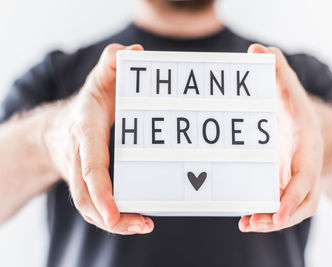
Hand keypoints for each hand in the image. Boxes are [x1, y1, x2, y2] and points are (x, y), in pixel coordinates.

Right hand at [45, 43, 153, 234]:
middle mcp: (79, 158)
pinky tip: (137, 220)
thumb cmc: (89, 104)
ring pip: (89, 207)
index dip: (100, 189)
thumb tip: (133, 55)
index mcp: (84, 133)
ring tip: (143, 225)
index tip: (113, 212)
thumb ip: (112, 63)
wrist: (60, 128)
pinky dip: (114, 217)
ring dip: (116, 222)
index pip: (90, 165)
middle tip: (141, 224)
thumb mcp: (100, 78)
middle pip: (86, 196)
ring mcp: (81, 174)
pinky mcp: (88, 184)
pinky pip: (96, 206)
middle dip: (110, 215)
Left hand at [239, 44, 322, 232]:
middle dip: (281, 215)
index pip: (305, 178)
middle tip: (254, 223)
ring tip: (247, 223)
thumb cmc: (293, 107)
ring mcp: (295, 180)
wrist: (302, 125)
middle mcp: (306, 168)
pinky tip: (246, 218)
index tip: (278, 213)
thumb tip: (256, 50)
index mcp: (308, 147)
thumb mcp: (286, 86)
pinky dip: (265, 215)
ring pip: (291, 209)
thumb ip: (276, 67)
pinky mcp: (282, 185)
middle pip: (301, 202)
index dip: (292, 197)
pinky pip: (279, 205)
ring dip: (270, 220)